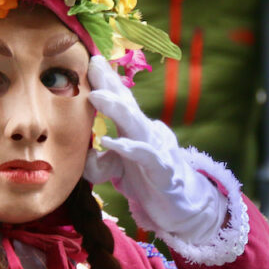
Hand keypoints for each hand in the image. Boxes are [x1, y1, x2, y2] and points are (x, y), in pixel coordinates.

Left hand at [85, 56, 226, 242]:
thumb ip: (100, 162)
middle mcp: (147, 134)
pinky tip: (109, 142)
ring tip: (95, 95)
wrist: (183, 208)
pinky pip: (145, 156)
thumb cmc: (149, 182)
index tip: (90, 60)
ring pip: (136, 123)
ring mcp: (157, 150)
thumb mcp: (118, 171)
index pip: (121, 100)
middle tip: (93, 63)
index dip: (107, 81)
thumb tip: (85, 156)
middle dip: (111, 83)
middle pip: (128, 104)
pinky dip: (128, 148)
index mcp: (136, 130)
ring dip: (116, 108)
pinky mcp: (164, 171)